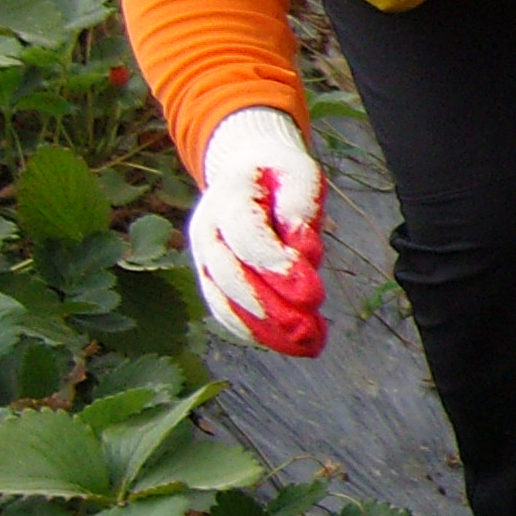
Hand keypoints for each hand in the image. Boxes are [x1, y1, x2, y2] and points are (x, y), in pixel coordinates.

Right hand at [187, 106, 326, 356]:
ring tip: (308, 346)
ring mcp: (203, 258)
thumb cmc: (281, 174)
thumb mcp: (301, 175)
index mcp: (227, 196)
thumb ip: (301, 208)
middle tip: (313, 334)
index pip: (246, 237)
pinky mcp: (211, 280)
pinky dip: (255, 333)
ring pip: (225, 303)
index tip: (313, 294)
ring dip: (266, 331)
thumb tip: (305, 254)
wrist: (249, 169)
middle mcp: (206, 230)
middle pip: (231, 277)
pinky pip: (226, 313)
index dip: (277, 267)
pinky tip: (289, 345)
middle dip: (273, 310)